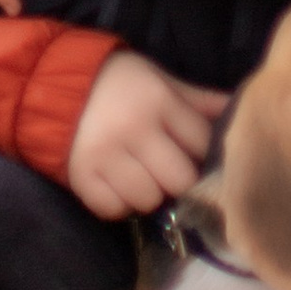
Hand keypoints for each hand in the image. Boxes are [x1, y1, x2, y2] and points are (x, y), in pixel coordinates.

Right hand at [66, 52, 226, 218]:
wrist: (53, 83)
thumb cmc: (119, 82)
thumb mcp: (160, 79)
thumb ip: (198, 100)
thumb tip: (237, 110)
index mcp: (159, 101)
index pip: (202, 144)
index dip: (203, 152)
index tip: (194, 152)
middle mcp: (134, 129)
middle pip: (179, 180)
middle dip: (177, 178)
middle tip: (167, 168)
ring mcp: (105, 156)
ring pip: (148, 200)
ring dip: (148, 193)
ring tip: (140, 174)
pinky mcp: (81, 177)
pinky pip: (114, 210)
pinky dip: (119, 203)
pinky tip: (117, 183)